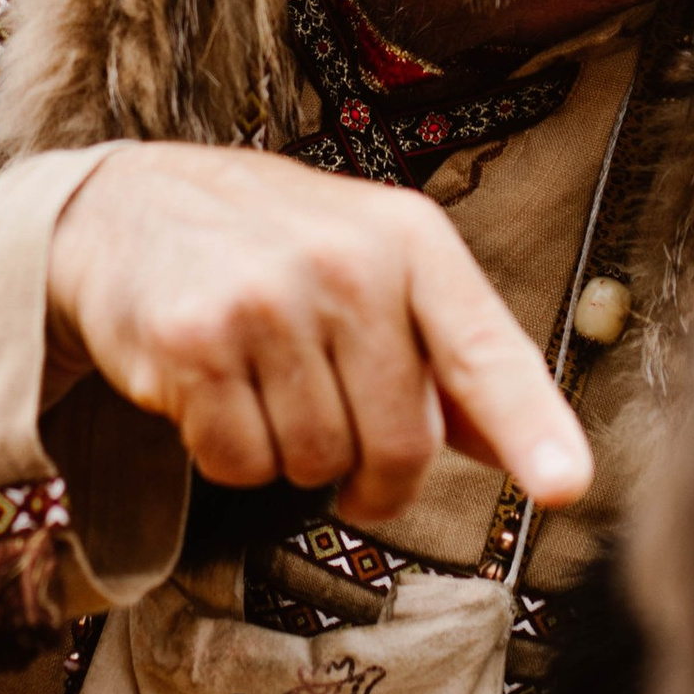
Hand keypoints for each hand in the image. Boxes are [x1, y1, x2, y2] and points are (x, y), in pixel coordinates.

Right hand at [45, 142, 592, 527]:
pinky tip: (214, 392)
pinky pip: (240, 463)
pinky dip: (228, 454)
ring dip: (291, 456)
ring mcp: (267, 299)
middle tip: (342, 448)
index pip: (484, 349)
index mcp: (410, 240)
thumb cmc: (274, 247)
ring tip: (264, 386)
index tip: (566, 485)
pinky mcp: (193, 341)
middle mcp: (346, 262)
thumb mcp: (376, 269)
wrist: (127, 207)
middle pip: (401, 444)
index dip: (531, 425)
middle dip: (373, 473)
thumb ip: (454, 361)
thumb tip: (538, 457)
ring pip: (315, 463)